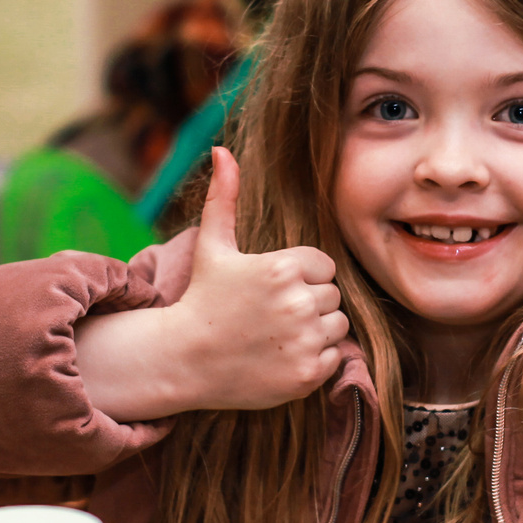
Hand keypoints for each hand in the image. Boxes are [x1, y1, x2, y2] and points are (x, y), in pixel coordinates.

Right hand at [76, 148, 348, 419]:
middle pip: (332, 296)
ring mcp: (305, 340)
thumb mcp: (212, 246)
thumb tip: (221, 149)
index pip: (324, 266)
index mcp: (283, 267)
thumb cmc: (203, 299)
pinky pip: (336, 357)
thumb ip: (223, 197)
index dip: (299, 276)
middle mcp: (299, 302)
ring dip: (316, 330)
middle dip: (308, 302)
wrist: (185, 361)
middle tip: (270, 315)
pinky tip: (281, 357)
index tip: (269, 290)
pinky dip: (315, 359)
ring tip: (277, 335)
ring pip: (338, 325)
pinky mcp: (310, 373)